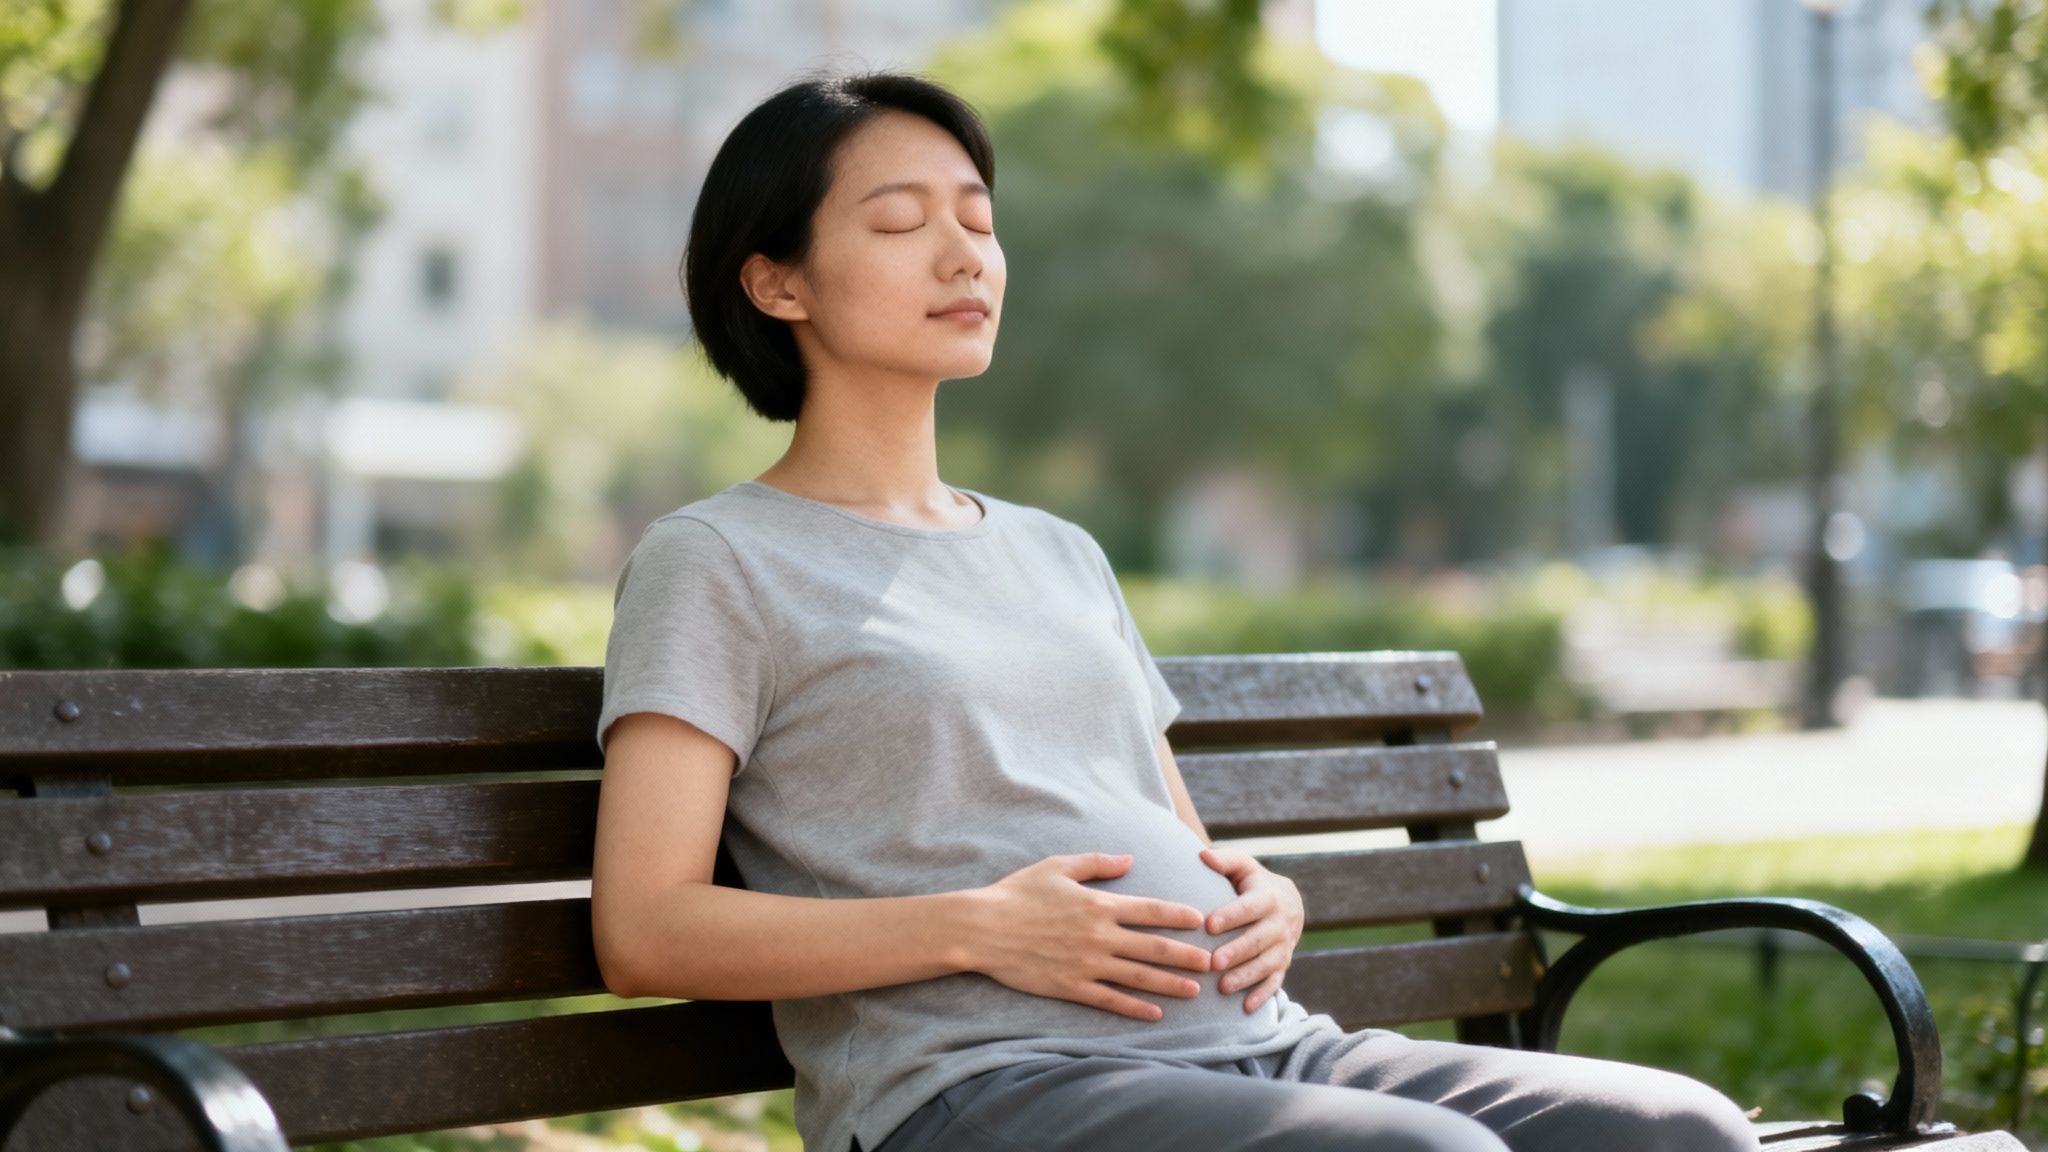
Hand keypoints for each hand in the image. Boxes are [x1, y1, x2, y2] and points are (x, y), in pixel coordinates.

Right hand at [966, 852, 1216, 1021]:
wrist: (983, 928)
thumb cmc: (1018, 893)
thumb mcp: (1058, 866)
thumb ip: (1097, 864)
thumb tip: (1129, 859)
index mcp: (1099, 904)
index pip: (1151, 910)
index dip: (1179, 915)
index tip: (1202, 920)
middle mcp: (1100, 936)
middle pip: (1154, 947)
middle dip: (1188, 954)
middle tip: (1215, 961)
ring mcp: (1087, 964)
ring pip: (1139, 977)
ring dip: (1171, 983)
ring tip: (1195, 990)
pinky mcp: (1072, 987)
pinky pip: (1111, 1000)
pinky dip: (1135, 1008)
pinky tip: (1155, 1013)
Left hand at [1199, 846, 1303, 1013]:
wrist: (1288, 902)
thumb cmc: (1252, 883)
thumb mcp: (1242, 866)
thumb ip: (1224, 860)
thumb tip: (1202, 855)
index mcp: (1268, 897)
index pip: (1249, 907)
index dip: (1230, 915)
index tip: (1208, 924)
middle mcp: (1280, 923)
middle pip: (1259, 939)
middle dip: (1237, 951)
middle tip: (1212, 962)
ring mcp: (1284, 946)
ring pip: (1267, 963)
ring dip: (1246, 976)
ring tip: (1222, 987)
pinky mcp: (1283, 964)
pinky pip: (1275, 982)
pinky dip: (1262, 995)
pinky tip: (1245, 1007)